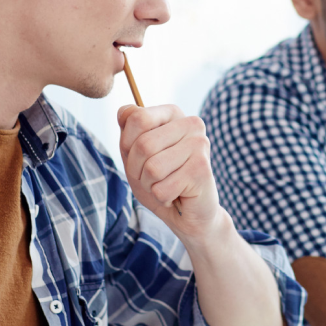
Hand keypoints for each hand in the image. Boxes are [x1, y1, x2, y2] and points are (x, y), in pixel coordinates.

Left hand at [117, 104, 222, 241]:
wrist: (189, 214)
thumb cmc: (161, 181)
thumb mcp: (136, 155)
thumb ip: (128, 132)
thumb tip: (123, 111)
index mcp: (174, 114)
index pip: (137, 117)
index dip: (127, 144)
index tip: (139, 157)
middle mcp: (192, 124)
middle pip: (143, 144)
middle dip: (137, 170)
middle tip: (152, 178)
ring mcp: (200, 145)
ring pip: (152, 168)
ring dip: (150, 186)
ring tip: (165, 185)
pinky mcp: (202, 170)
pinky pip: (162, 188)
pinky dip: (161, 198)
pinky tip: (176, 195)